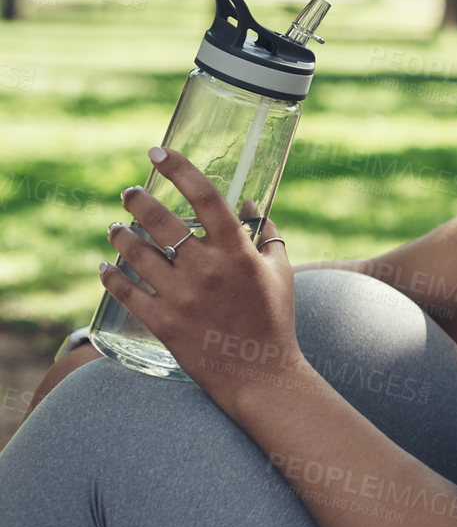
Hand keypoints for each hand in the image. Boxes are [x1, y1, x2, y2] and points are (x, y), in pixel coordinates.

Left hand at [100, 146, 302, 406]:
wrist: (261, 374)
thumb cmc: (275, 320)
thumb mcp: (281, 272)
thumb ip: (268, 236)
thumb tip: (251, 205)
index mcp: (238, 252)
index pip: (205, 197)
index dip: (179, 169)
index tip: (158, 153)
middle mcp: (207, 269)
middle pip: (160, 221)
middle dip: (138, 201)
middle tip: (130, 194)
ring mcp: (182, 297)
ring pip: (136, 254)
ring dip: (120, 236)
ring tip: (115, 228)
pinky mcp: (163, 323)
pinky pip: (126, 292)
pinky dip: (111, 276)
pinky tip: (105, 266)